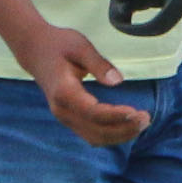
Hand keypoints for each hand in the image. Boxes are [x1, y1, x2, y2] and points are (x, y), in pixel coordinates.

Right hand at [11, 24, 150, 145]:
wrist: (35, 51)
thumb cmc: (59, 45)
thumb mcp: (80, 46)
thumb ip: (99, 64)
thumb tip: (118, 81)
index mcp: (64, 92)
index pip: (93, 113)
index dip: (116, 116)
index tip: (136, 112)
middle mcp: (62, 110)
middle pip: (96, 131)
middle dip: (123, 129)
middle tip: (146, 118)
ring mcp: (63, 117)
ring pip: (94, 137)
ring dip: (120, 135)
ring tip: (142, 123)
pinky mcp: (69, 118)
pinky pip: (91, 134)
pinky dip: (111, 134)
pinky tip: (128, 125)